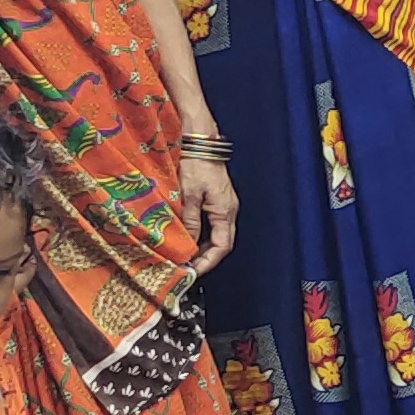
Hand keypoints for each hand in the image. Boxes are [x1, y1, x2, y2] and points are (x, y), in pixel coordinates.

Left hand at [177, 149, 239, 276]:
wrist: (201, 141)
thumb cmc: (197, 164)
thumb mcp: (190, 194)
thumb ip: (190, 221)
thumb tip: (188, 244)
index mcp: (225, 211)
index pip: (221, 246)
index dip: (208, 262)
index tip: (193, 272)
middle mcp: (229, 211)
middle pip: (221, 243)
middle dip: (205, 259)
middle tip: (186, 268)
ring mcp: (224, 205)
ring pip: (216, 234)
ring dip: (202, 247)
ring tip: (185, 256)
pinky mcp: (217, 199)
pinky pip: (212, 224)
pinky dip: (201, 234)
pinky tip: (188, 237)